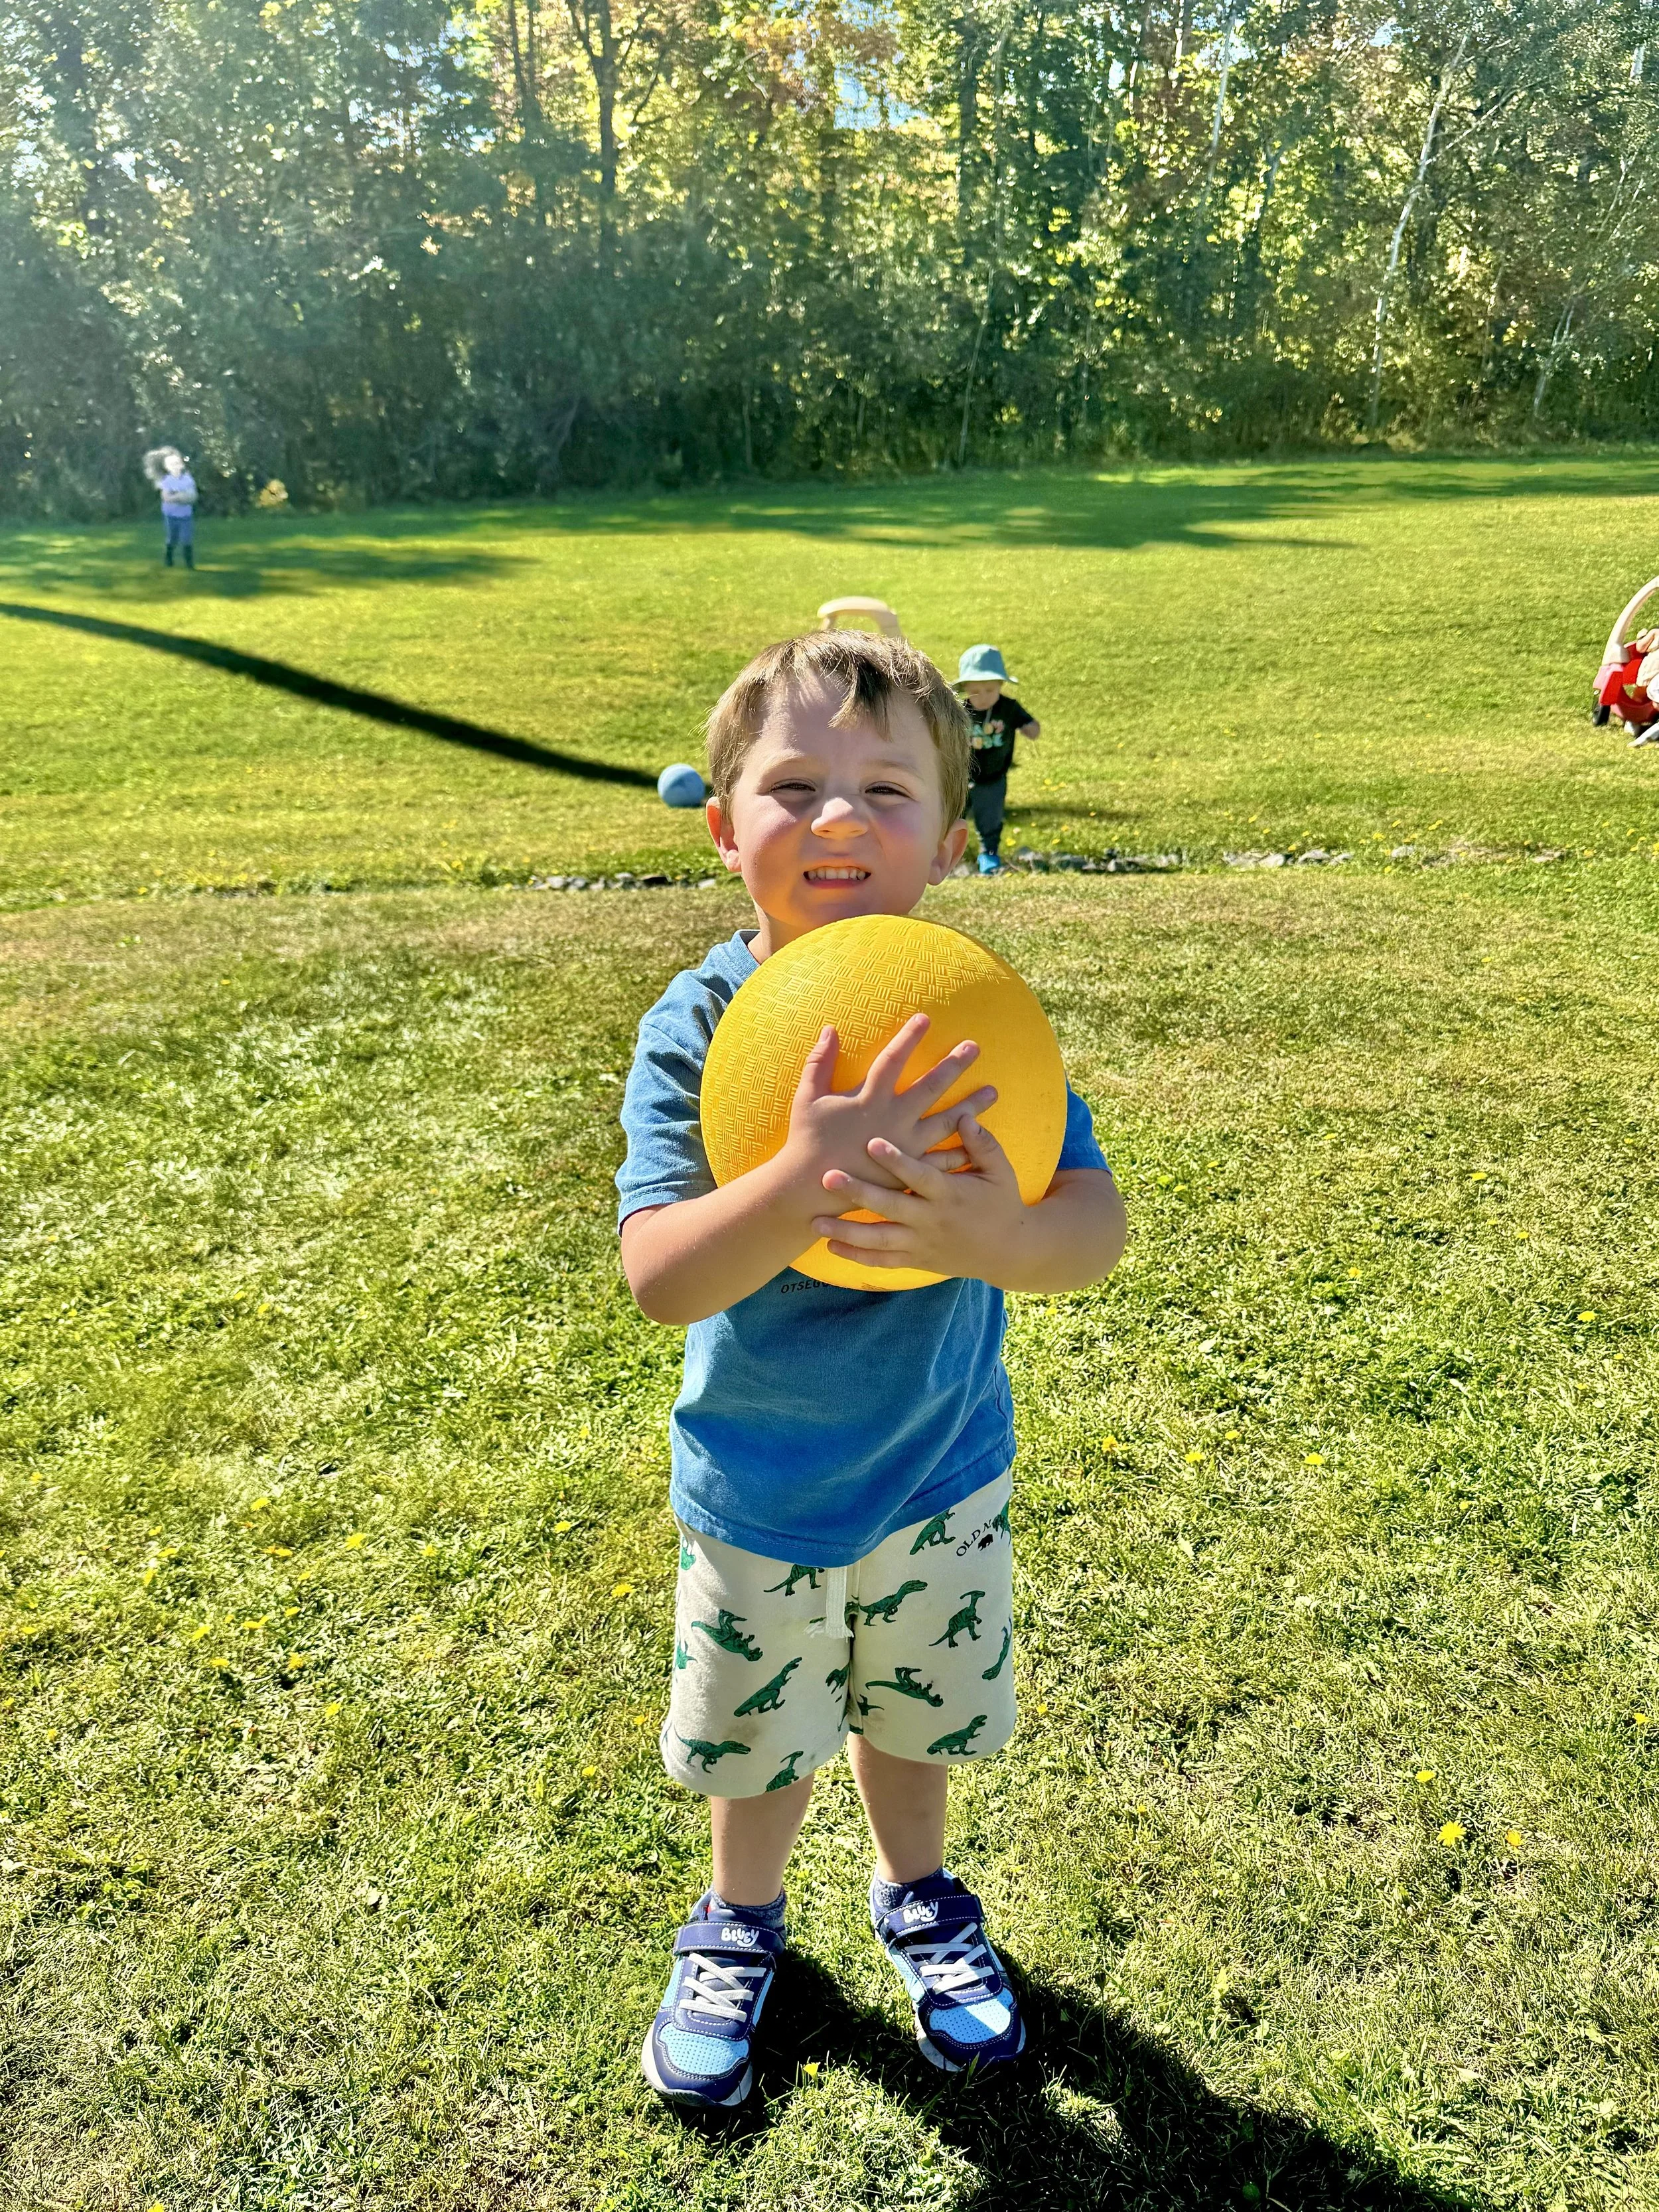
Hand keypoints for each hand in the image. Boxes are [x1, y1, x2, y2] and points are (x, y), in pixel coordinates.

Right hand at [779, 1014, 995, 1218]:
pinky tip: (979, 1140)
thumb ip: (819, 1062)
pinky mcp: (908, 1172)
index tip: (926, 1018)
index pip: (892, 1060)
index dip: (908, 1038)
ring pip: (945, 1122)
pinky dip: (961, 1150)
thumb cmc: (807, 1141)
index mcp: (868, 1099)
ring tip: (993, 1093)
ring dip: (970, 1107)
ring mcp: (904, 1147)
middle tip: (975, 1047)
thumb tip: (829, 1029)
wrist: (811, 1190)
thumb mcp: (807, 1098)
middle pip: (929, 1087)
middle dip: (953, 1065)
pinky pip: (940, 1160)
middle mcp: (891, 1120)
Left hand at [810, 1110, 1025, 1279]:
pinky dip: (857, 1257)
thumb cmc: (1002, 1202)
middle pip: (890, 1207)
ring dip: (846, 1231)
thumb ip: (982, 1143)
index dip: (896, 1160)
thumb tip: (965, 1115)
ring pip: (879, 1240)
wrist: (1009, 1251)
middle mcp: (931, 1220)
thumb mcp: (1001, 1171)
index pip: (919, 1175)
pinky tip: (831, 1247)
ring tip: (816, 1221)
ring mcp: (921, 1243)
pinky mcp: (916, 1260)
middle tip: (828, 1176)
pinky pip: (882, 1261)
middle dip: (858, 1192)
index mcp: (950, 1194)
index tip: (872, 1141)